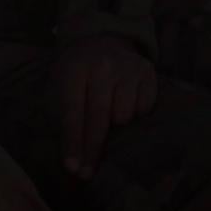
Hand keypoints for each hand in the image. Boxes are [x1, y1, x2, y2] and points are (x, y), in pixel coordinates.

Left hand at [57, 35, 155, 178]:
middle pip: (99, 117)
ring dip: (117, 126)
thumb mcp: (62, 79)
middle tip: (86, 174)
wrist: (104, 36)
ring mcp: (128, 68)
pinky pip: (145, 108)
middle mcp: (102, 66)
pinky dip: (136, 114)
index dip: (73, 142)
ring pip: (125, 115)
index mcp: (76, 68)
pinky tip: (127, 104)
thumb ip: (64, 111)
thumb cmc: (79, 68)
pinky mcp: (148, 71)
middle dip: (93, 149)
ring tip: (110, 117)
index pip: (74, 111)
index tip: (72, 168)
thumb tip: (70, 157)